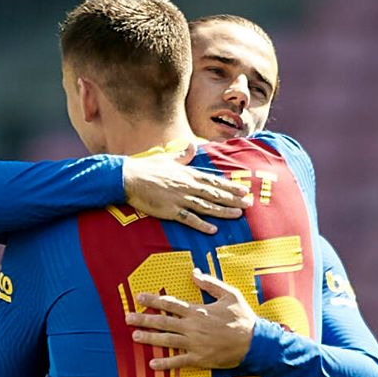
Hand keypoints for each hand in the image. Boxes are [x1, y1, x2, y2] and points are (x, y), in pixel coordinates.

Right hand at [122, 144, 251, 233]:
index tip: (244, 190)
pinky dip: (202, 225)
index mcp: (187, 174)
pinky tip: (213, 230)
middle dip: (233, 199)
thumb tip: (192, 146)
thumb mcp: (167, 159)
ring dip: (223, 211)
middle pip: (215, 194)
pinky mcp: (170, 211)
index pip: (214, 181)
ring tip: (238, 215)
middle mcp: (187, 186)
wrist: (128, 178)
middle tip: (249, 204)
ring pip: (206, 206)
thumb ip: (182, 156)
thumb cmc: (146, 168)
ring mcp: (179, 199)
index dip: (230, 186)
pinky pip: (189, 219)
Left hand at [125, 269, 255, 369]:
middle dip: (143, 319)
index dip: (153, 300)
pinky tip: (152, 364)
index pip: (170, 304)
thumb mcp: (229, 294)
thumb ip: (210, 283)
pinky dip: (165, 363)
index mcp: (198, 310)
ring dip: (149, 338)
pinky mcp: (199, 359)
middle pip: (162, 322)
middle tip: (127, 318)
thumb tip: (194, 272)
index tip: (139, 297)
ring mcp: (194, 344)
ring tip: (134, 336)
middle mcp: (192, 327)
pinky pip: (178, 361)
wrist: (255, 342)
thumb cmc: (243, 317)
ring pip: (166, 341)